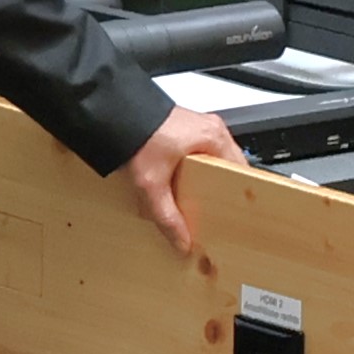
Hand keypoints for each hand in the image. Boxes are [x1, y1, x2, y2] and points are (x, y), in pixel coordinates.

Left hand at [123, 105, 243, 254]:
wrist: (111, 112)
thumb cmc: (134, 134)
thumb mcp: (151, 183)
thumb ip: (166, 216)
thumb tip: (181, 241)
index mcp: (214, 137)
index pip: (242, 171)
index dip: (239, 193)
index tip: (236, 212)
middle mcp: (210, 129)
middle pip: (228, 168)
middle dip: (221, 190)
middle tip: (216, 213)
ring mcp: (198, 127)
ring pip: (214, 161)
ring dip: (208, 181)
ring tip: (200, 202)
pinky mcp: (184, 129)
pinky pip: (201, 154)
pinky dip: (196, 170)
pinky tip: (184, 185)